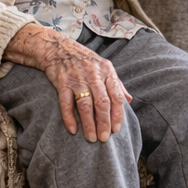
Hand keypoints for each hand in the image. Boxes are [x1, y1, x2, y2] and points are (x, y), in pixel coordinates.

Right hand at [3, 23, 130, 141]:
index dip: (117, 114)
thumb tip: (129, 100)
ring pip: (85, 105)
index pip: (116, 96)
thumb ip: (117, 84)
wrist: (58, 48)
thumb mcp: (105, 67)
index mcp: (107, 72)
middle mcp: (93, 75)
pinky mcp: (62, 83)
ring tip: (91, 138)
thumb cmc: (84, 60)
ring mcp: (77, 79)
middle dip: (104, 122)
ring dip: (88, 123)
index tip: (117, 129)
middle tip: (104, 138)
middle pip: (102, 103)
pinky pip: (66, 103)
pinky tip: (73, 129)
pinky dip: (69, 117)